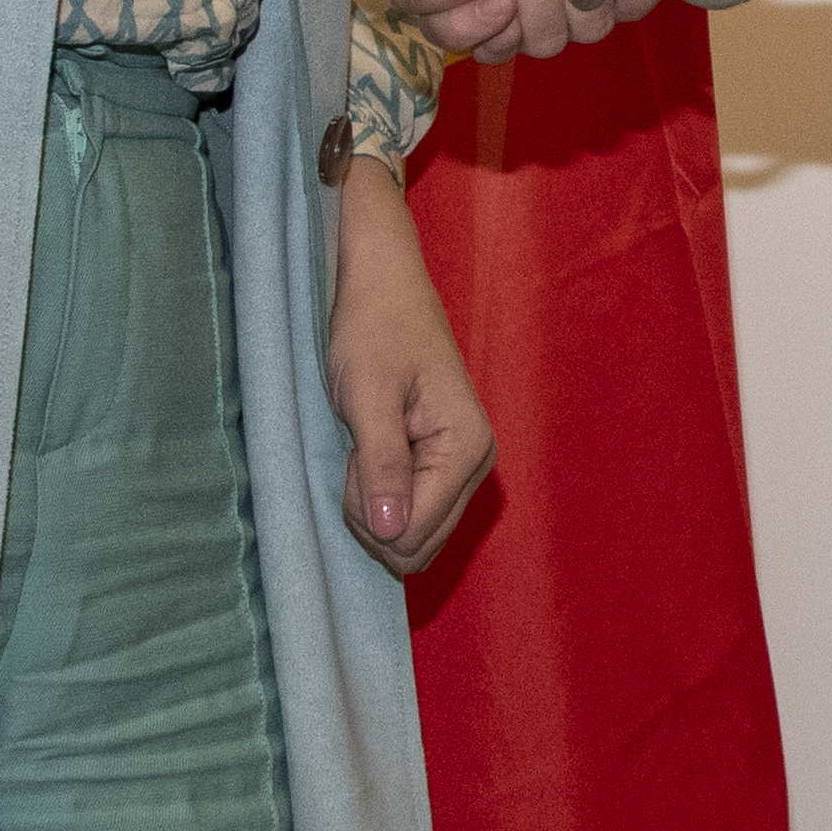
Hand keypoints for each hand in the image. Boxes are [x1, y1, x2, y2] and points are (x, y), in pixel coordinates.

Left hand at [325, 158, 491, 577]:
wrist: (384, 285)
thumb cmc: (373, 330)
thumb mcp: (368, 396)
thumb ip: (382, 465)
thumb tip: (393, 533)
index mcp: (467, 449)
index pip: (414, 532)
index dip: (368, 511)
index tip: (352, 455)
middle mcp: (478, 466)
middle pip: (419, 545)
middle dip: (372, 518)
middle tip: (354, 456)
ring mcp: (464, 468)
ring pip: (415, 536)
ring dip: (375, 511)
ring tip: (362, 452)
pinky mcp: (446, 464)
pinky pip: (414, 513)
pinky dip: (383, 500)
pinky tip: (371, 459)